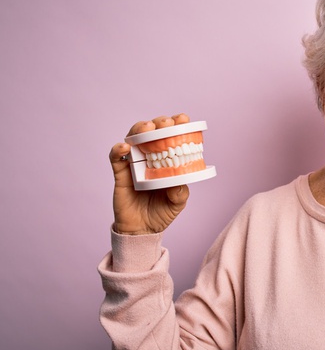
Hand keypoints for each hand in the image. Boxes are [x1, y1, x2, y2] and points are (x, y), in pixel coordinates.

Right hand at [109, 113, 190, 234]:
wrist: (142, 230)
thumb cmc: (161, 213)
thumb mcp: (177, 203)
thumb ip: (180, 193)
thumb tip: (178, 182)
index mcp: (167, 160)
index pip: (171, 137)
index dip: (176, 125)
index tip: (183, 119)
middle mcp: (150, 157)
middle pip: (152, 132)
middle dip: (159, 123)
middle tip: (166, 123)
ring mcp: (134, 163)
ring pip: (133, 138)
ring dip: (139, 129)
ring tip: (147, 128)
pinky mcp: (120, 173)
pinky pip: (116, 157)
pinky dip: (118, 149)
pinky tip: (125, 147)